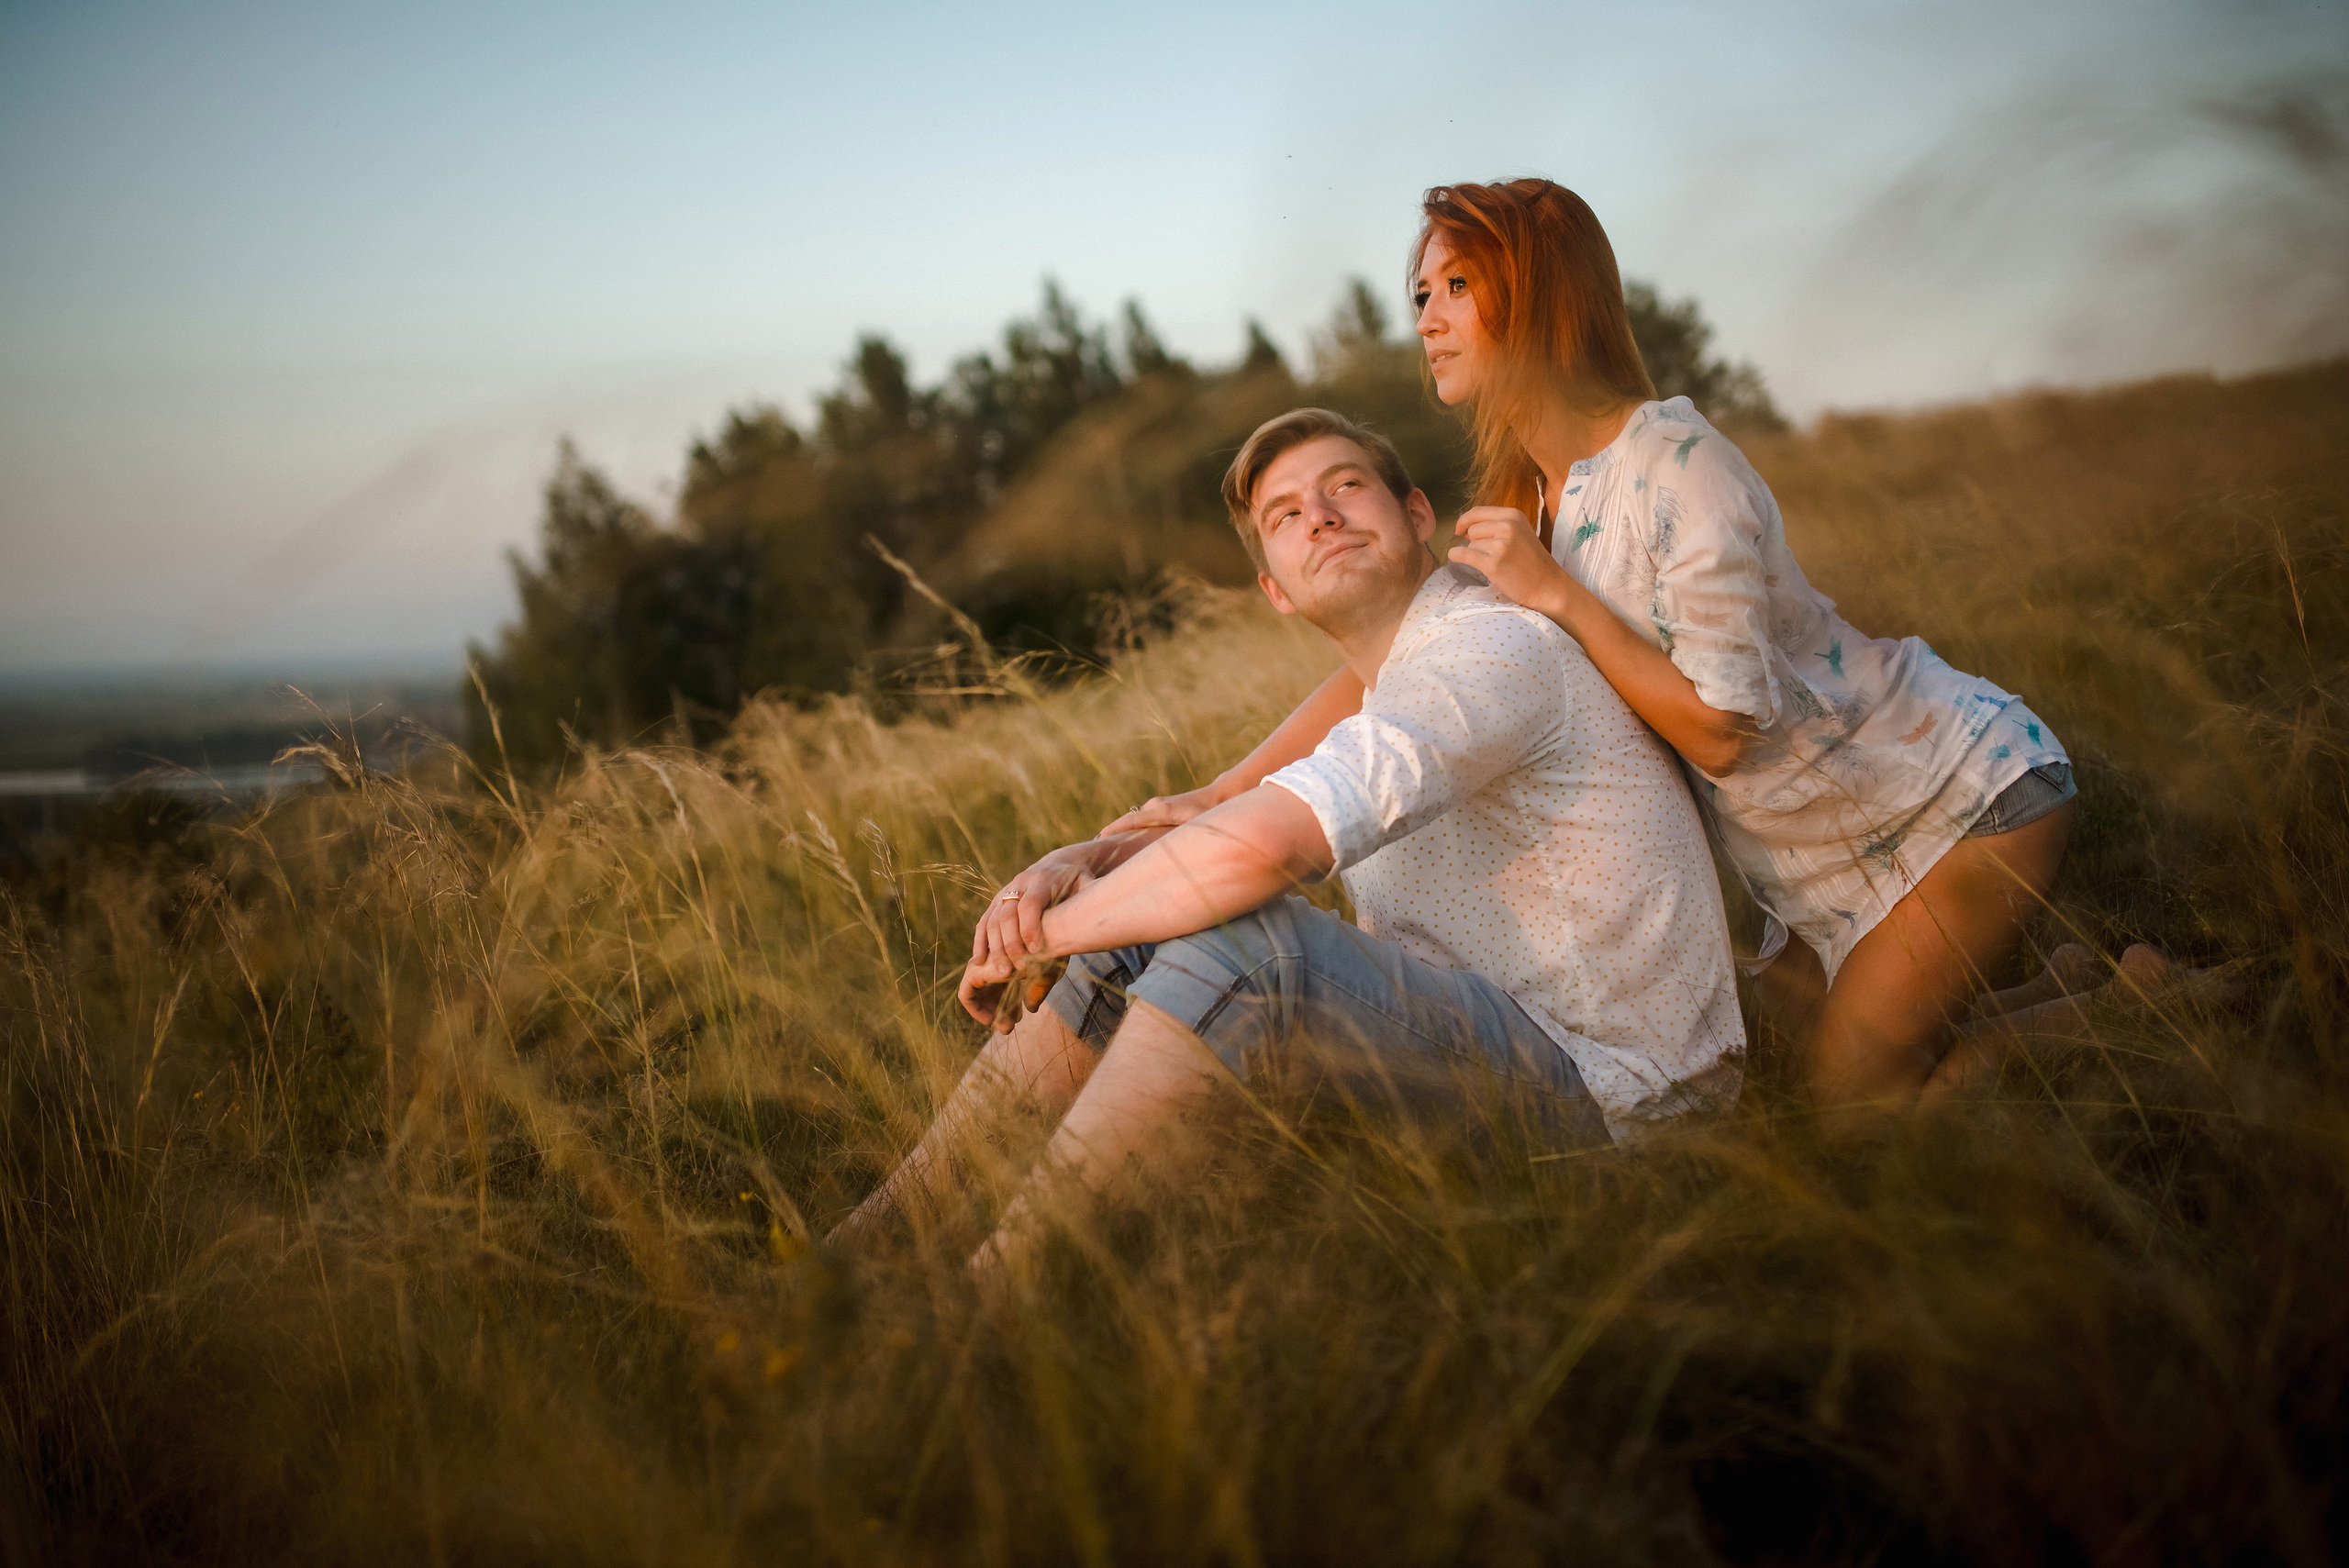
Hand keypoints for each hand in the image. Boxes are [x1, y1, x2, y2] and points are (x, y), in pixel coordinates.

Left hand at [958, 946, 1068, 1032]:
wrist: (1046, 943)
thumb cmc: (1051, 955)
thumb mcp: (1042, 978)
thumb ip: (1034, 993)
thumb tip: (1030, 1009)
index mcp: (1007, 958)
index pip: (1001, 986)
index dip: (1009, 1004)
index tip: (1020, 1017)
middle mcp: (992, 960)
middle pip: (989, 992)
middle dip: (999, 1011)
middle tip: (1009, 1027)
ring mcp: (982, 964)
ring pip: (978, 995)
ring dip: (989, 1013)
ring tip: (1004, 1027)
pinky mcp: (974, 972)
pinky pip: (965, 996)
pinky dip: (975, 1009)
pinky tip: (990, 1020)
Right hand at [971, 841, 1111, 971]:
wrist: (1058, 864)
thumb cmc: (1076, 880)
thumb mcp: (1088, 884)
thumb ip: (1094, 895)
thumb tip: (1112, 906)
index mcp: (1042, 879)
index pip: (1030, 904)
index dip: (1030, 927)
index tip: (1038, 951)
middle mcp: (1019, 884)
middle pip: (1007, 915)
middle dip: (1012, 944)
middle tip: (1020, 969)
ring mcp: (1004, 892)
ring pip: (992, 920)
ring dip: (995, 948)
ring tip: (1003, 974)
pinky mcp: (996, 902)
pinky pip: (983, 922)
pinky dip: (980, 942)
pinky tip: (979, 961)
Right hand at [1099, 781, 1228, 837]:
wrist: (1219, 795)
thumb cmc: (1210, 814)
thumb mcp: (1196, 827)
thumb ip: (1181, 836)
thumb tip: (1167, 853)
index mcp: (1161, 811)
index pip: (1131, 820)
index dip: (1115, 829)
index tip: (1099, 838)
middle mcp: (1154, 806)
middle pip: (1128, 821)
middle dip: (1112, 833)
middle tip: (1094, 848)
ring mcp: (1156, 806)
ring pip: (1133, 821)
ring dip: (1121, 832)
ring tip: (1104, 847)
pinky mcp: (1160, 809)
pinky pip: (1140, 821)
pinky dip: (1131, 829)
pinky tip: (1124, 841)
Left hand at [1448, 506, 1566, 610]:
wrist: (1548, 586)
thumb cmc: (1532, 561)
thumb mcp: (1520, 532)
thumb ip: (1496, 525)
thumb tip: (1464, 529)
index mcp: (1513, 515)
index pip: (1478, 511)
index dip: (1465, 521)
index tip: (1460, 530)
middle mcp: (1507, 526)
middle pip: (1472, 529)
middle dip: (1476, 541)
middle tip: (1492, 554)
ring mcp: (1500, 545)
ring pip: (1470, 544)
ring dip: (1477, 555)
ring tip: (1497, 563)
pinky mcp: (1493, 564)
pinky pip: (1463, 555)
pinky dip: (1456, 556)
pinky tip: (1456, 558)